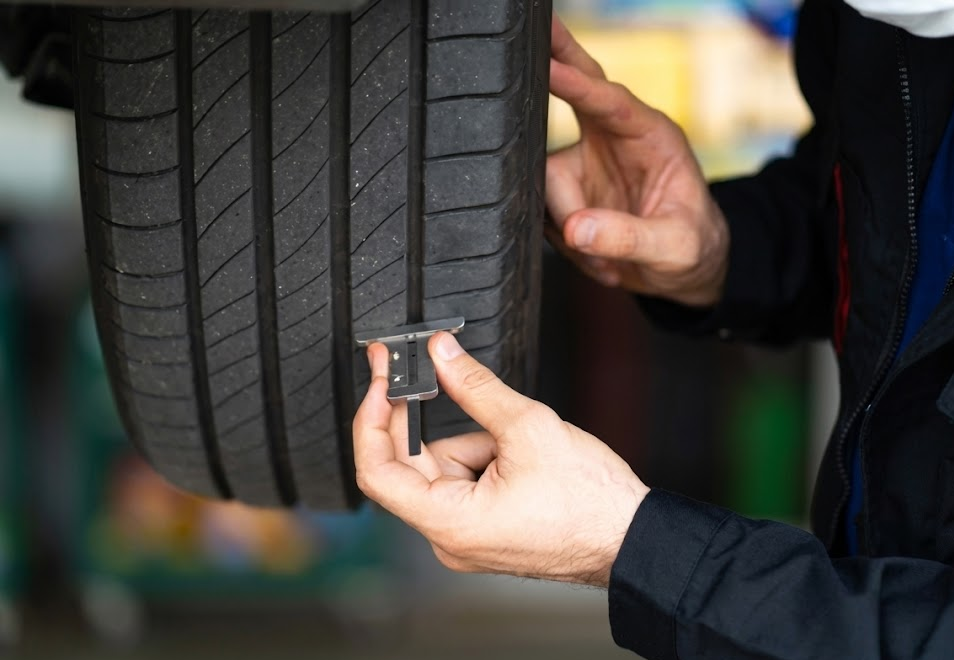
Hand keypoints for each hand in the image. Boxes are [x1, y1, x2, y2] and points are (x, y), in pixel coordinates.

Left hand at [353, 332, 648, 586]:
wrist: (632, 538)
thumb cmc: (591, 502)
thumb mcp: (528, 427)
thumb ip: (474, 386)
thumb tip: (441, 354)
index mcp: (450, 523)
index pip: (377, 472)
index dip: (370, 419)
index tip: (379, 380)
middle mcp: (450, 538)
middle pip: (412, 465)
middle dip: (428, 419)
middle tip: (428, 368)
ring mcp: (466, 536)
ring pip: (443, 468)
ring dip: (471, 440)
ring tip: (516, 439)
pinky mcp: (484, 530)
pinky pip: (464, 482)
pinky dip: (483, 456)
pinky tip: (519, 453)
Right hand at [546, 17, 728, 306]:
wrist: (680, 273)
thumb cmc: (692, 249)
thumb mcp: (675, 248)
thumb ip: (630, 238)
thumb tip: (576, 230)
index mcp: (651, 136)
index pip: (609, 100)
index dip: (576, 83)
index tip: (548, 66)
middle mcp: (613, 139)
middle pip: (575, 87)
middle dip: (555, 59)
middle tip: (532, 29)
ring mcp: (585, 163)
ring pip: (546, 181)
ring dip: (568, 226)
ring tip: (606, 260)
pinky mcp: (567, 190)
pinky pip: (543, 210)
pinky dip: (565, 241)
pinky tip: (596, 256)